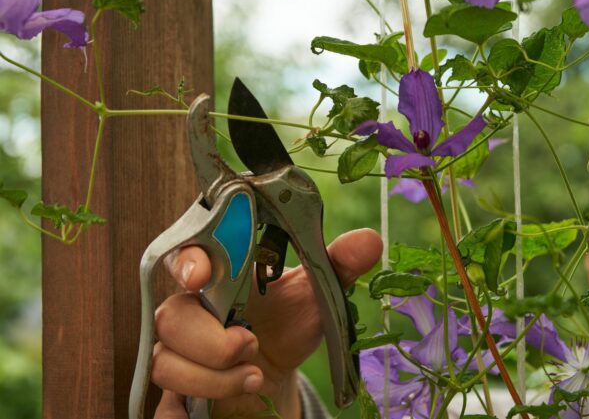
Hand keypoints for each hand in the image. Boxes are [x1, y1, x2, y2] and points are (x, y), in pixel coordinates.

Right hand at [151, 228, 382, 418]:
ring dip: (213, 377)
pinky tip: (231, 398)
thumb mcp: (316, 295)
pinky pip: (164, 402)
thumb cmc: (288, 323)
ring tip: (253, 376)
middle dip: (211, 340)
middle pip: (171, 317)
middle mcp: (190, 308)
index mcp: (219, 275)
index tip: (203, 273)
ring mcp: (178, 349)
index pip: (187, 255)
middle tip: (249, 344)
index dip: (187, 261)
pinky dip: (196, 404)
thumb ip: (337, 265)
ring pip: (166, 363)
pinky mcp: (178, 386)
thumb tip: (369, 241)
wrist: (275, 374)